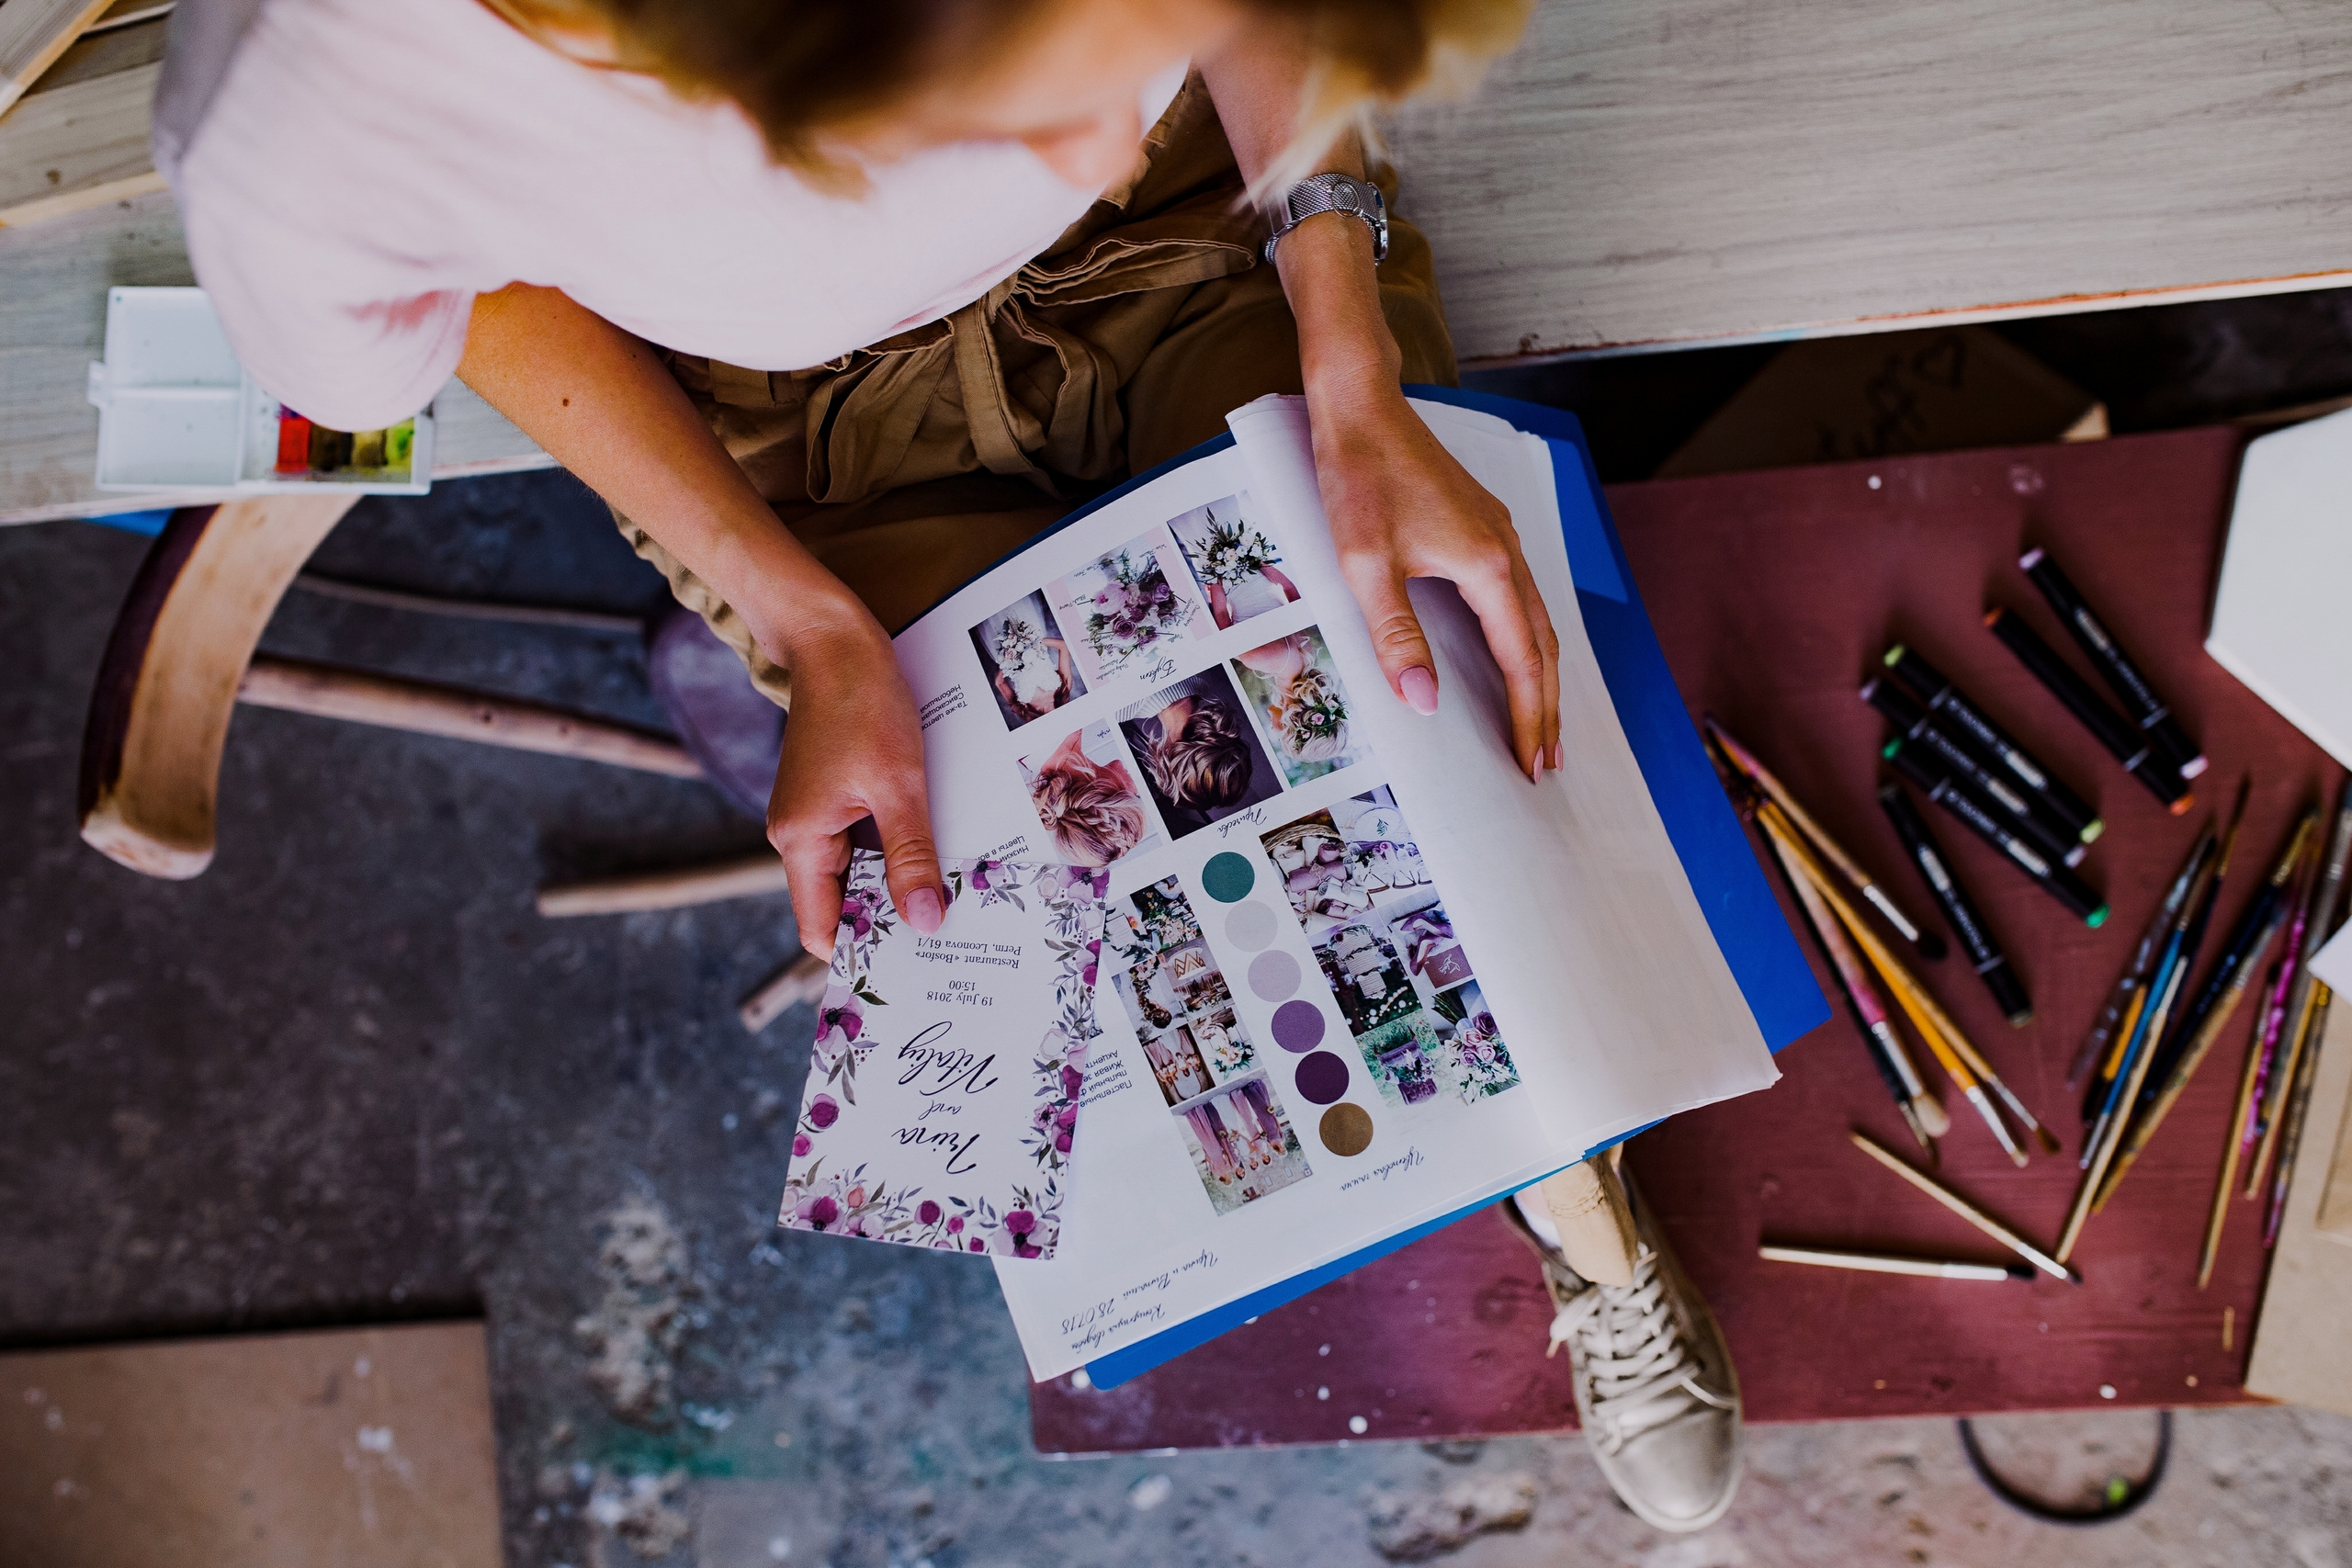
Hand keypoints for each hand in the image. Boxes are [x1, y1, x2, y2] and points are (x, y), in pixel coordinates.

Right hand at [763, 602, 946, 959]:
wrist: (835, 640)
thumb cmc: (863, 703)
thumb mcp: (899, 785)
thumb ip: (910, 857)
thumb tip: (926, 923)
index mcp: (800, 841)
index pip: (822, 928)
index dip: (865, 952)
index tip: (916, 970)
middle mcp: (797, 835)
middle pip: (841, 904)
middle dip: (890, 920)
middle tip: (951, 940)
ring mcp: (813, 816)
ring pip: (855, 873)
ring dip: (896, 882)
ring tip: (951, 900)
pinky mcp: (830, 797)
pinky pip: (861, 842)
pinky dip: (894, 851)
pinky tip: (934, 854)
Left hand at [1309, 370, 1562, 779]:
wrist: (1362, 408)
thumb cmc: (1360, 478)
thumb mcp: (1365, 564)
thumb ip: (1396, 635)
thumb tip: (1424, 702)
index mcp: (1488, 567)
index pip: (1523, 661)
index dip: (1528, 716)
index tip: (1531, 763)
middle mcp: (1507, 551)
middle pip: (1544, 645)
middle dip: (1546, 707)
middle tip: (1546, 761)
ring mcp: (1500, 535)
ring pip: (1537, 618)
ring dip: (1541, 673)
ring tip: (1539, 718)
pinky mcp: (1484, 525)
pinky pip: (1520, 595)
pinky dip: (1526, 636)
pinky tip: (1511, 650)